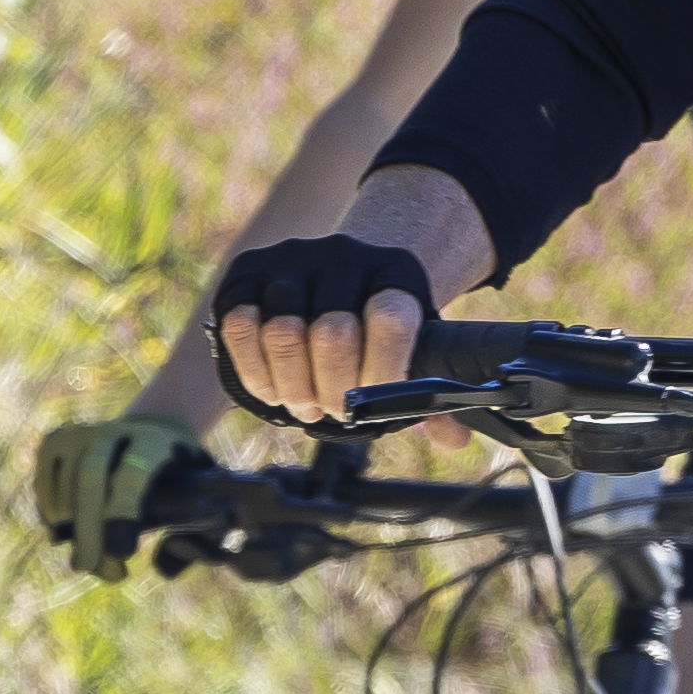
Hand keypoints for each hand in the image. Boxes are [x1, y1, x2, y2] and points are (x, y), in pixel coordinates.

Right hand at [34, 412, 203, 578]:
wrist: (144, 439)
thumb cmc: (175, 486)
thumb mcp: (199, 505)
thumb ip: (193, 541)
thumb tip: (162, 569)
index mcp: (157, 442)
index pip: (134, 472)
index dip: (122, 513)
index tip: (121, 554)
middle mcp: (115, 430)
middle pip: (91, 477)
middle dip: (88, 529)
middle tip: (89, 567)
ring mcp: (81, 434)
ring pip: (65, 490)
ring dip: (73, 534)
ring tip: (94, 562)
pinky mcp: (54, 442)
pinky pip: (44, 491)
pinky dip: (54, 520)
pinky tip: (73, 534)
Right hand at [210, 168, 493, 423]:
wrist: (339, 274)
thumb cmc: (377, 326)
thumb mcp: (412, 347)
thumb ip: (434, 395)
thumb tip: (453, 438)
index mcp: (396, 271)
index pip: (392, 318)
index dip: (383, 372)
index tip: (378, 403)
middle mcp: (344, 255)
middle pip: (332, 333)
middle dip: (334, 391)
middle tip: (336, 411)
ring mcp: (291, 260)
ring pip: (283, 333)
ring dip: (294, 388)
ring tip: (306, 404)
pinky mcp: (246, 272)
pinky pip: (239, 326)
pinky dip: (256, 371)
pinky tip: (274, 389)